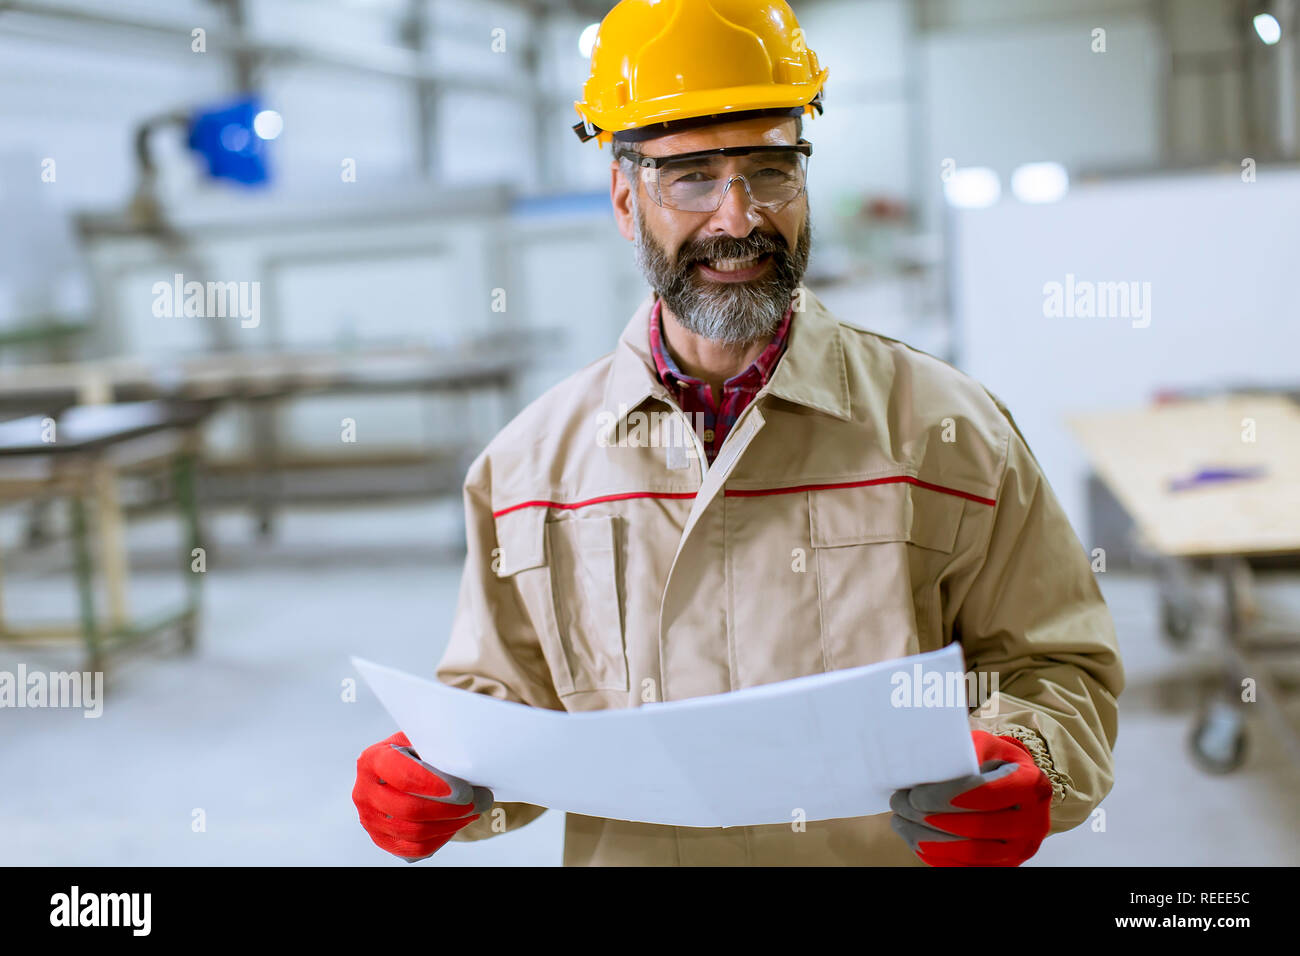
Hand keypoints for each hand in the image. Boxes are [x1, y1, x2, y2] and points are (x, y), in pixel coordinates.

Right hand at [353, 731, 493, 860]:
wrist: (406, 769)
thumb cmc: (418, 752)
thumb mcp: (423, 739)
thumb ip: (436, 747)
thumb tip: (466, 760)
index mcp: (373, 760)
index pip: (402, 776)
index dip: (435, 785)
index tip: (464, 791)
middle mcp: (364, 791)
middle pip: (409, 809)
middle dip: (451, 808)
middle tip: (480, 801)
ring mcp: (370, 819)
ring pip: (414, 832)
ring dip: (451, 824)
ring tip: (474, 811)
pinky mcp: (382, 839)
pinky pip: (414, 849)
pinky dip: (441, 838)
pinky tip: (456, 823)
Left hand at [890, 730, 1051, 865]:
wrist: (1017, 789)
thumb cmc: (994, 762)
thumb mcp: (983, 746)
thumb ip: (961, 752)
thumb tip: (922, 764)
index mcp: (1030, 785)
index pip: (986, 794)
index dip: (947, 797)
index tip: (915, 795)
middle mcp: (1033, 821)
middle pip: (976, 827)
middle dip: (929, 818)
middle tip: (899, 804)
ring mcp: (1021, 849)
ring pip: (970, 852)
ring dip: (927, 840)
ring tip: (901, 822)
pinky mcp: (1005, 866)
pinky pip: (967, 867)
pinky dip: (936, 856)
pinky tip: (915, 839)